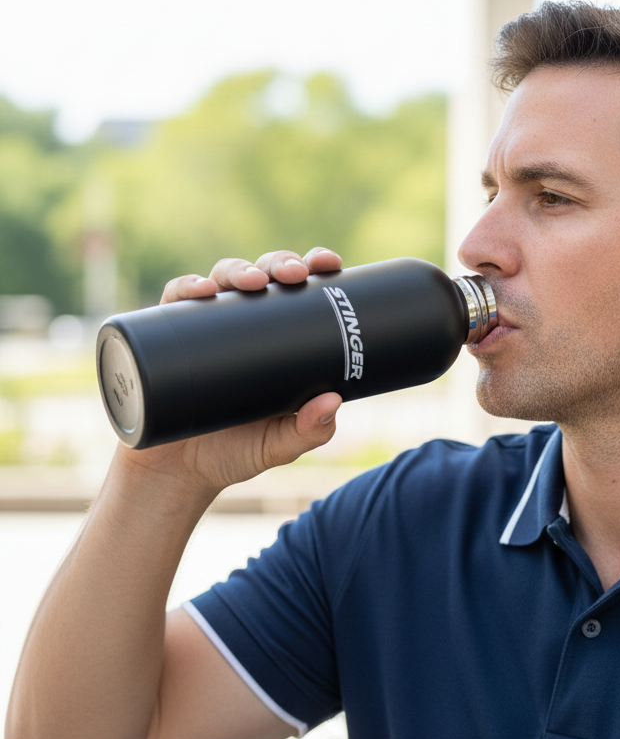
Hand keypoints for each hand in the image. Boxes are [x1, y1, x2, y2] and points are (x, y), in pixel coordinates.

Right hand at [119, 248, 344, 496]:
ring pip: (222, 279)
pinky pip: (174, 301)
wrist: (178, 474)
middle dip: (280, 264)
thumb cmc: (236, 454)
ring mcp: (204, 328)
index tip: (330, 263)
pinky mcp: (167, 337)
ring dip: (239, 269)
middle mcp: (242, 325)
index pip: (299, 292)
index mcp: (277, 339)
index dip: (314, 269)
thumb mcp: (280, 445)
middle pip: (263, 276)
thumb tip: (334, 401)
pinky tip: (201, 291)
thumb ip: (311, 431)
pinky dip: (186, 288)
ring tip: (253, 282)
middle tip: (294, 275)